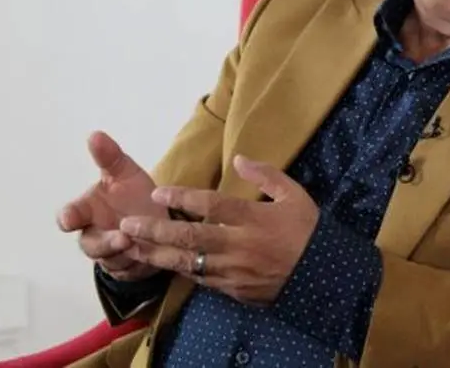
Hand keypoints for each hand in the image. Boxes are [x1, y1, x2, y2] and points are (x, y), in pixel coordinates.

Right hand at [57, 131, 166, 281]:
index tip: (69, 218)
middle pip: (91, 245)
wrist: (156, 218)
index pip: (70, 216)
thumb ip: (109, 157)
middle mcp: (94, 235)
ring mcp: (111, 255)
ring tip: (142, 244)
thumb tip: (95, 134)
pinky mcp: (128, 269)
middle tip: (123, 237)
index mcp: (88, 210)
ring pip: (113, 261)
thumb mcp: (124, 173)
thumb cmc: (132, 194)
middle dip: (106, 243)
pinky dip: (140, 265)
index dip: (68, 217)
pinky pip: (131, 272)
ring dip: (126, 255)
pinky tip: (151, 256)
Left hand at [120, 155, 318, 306]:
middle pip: (189, 237)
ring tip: (132, 246)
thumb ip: (266, 175)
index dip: (182, 198)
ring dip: (157, 254)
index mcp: (254, 218)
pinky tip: (164, 263)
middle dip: (155, 230)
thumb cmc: (308, 231)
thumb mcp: (294, 195)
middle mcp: (238, 245)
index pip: (211, 205)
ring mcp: (233, 270)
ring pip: (187, 262)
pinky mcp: (233, 289)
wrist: (322, 276)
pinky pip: (200, 279)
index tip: (158, 192)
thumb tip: (238, 159)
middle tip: (127, 224)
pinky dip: (180, 270)